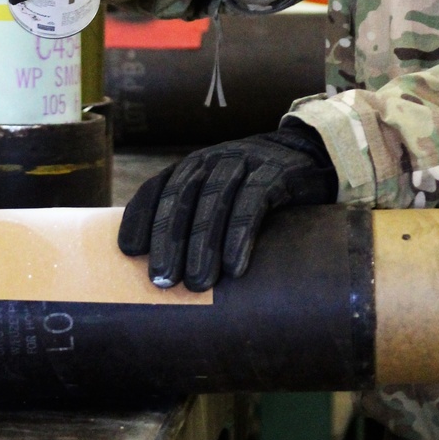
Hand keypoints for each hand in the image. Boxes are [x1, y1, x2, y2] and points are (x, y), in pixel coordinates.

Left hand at [118, 121, 338, 290]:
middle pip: (181, 197)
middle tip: (162, 280)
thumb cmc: (256, 189)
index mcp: (192, 167)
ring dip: (202, 244)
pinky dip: (239, 235)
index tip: (130, 252)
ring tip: (197, 283)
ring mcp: (244, 163)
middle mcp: (213, 160)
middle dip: (169, 240)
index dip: (141, 217)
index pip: (157, 188)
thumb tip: (164, 272)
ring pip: (214, 202)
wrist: (308, 157)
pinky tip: (234, 266)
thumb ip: (196, 218)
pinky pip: (252, 203)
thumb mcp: (220, 195)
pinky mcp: (274, 173)